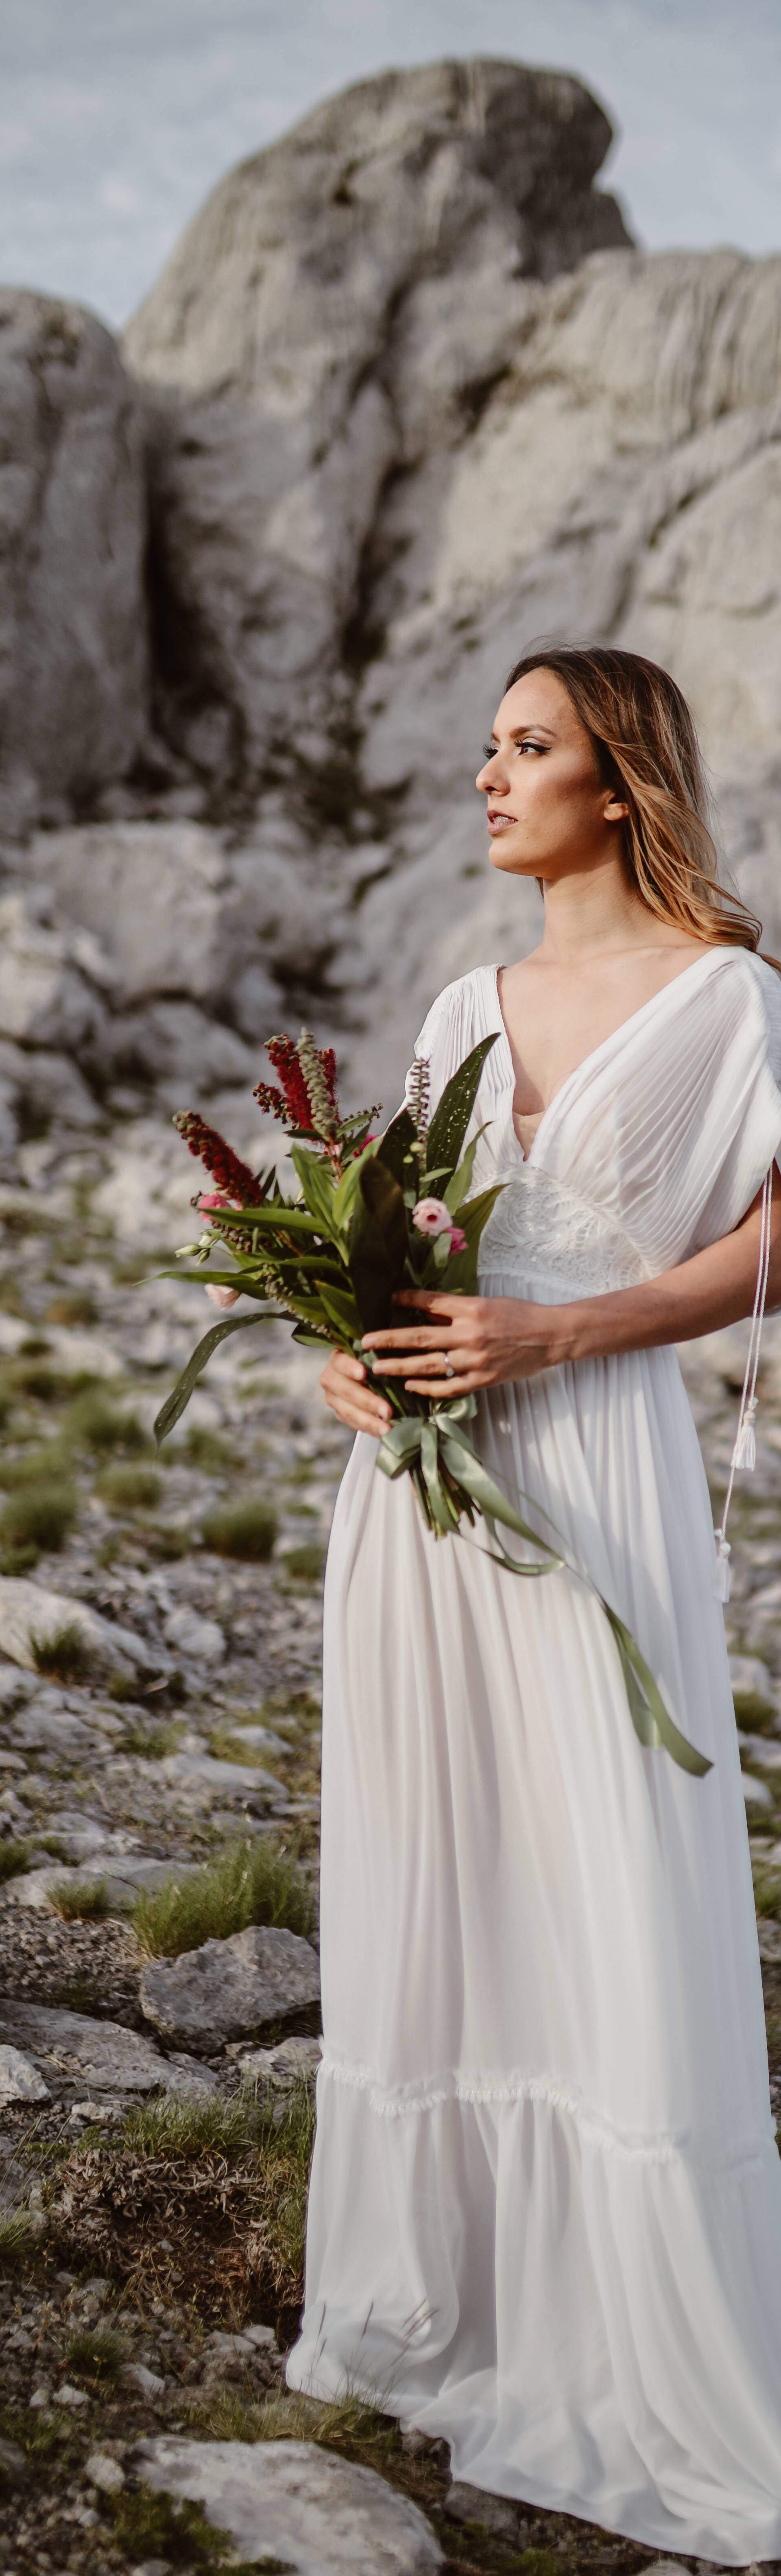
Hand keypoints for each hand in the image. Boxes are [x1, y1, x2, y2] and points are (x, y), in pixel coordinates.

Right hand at [319, 1345, 392, 1435]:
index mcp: (338, 1359)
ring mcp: (333, 1398)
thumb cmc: (374, 1359)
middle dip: (368, 1402)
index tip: (363, 1373)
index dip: (350, 1367)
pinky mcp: (339, 1412)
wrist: (364, 1373)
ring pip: (348, 1411)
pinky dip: (368, 1428)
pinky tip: (382, 1433)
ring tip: (387, 1429)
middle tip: (388, 1411)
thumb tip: (393, 1355)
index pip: (341, 1362)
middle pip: (346, 1391)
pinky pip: (352, 1423)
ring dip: (369, 1421)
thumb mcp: (376, 1352)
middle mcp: (330, 1378)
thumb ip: (380, 1353)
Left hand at [362, 1290, 571, 1395]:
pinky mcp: (483, 1379)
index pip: (431, 1303)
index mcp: (472, 1309)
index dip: (407, 1300)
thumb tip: (424, 1312)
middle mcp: (471, 1334)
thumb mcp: (487, 1303)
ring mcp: (476, 1360)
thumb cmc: (520, 1315)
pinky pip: (449, 1387)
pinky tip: (410, 1386)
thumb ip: (456, 1310)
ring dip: (401, 1367)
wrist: (551, 1337)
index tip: (388, 1299)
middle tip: (366, 1342)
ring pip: (430, 1365)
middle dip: (390, 1341)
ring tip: (378, 1368)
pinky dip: (428, 1388)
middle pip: (421, 1337)